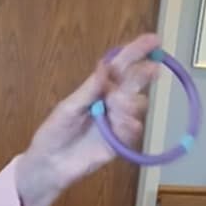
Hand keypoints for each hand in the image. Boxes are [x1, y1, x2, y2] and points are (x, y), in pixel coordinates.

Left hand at [12, 36, 159, 205]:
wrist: (50, 165)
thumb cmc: (54, 132)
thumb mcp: (69, 107)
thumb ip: (90, 88)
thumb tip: (107, 66)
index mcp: (99, 86)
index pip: (122, 64)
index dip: (138, 51)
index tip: (155, 41)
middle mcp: (112, 100)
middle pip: (136, 81)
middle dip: (142, 76)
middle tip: (146, 74)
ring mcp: (118, 120)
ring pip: (138, 105)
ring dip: (130, 104)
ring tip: (113, 111)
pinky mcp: (120, 141)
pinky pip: (134, 129)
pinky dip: (129, 125)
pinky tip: (118, 126)